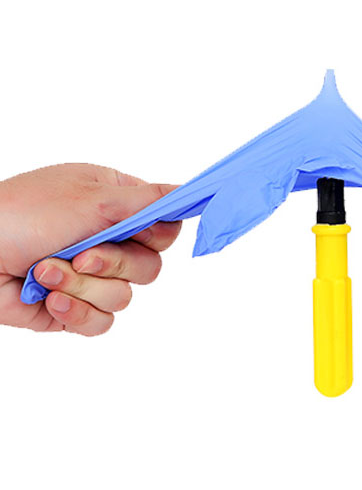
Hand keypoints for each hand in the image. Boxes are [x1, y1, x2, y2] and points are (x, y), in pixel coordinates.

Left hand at [0, 164, 180, 335]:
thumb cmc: (22, 214)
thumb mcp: (92, 199)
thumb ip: (146, 200)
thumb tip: (188, 192)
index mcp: (116, 206)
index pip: (164, 226)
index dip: (158, 234)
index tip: (141, 232)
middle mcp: (109, 240)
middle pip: (150, 267)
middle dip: (114, 263)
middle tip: (82, 254)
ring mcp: (92, 276)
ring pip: (124, 297)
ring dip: (84, 286)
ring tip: (47, 272)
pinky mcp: (75, 306)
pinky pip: (101, 321)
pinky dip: (75, 311)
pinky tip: (49, 297)